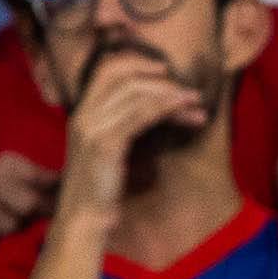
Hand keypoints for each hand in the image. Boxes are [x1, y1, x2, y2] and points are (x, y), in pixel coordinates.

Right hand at [58, 47, 203, 215]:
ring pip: (134, 92)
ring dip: (172, 94)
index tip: (165, 71)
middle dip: (159, 77)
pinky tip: (187, 114)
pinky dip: (167, 108)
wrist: (84, 218)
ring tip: (196, 103)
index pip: (105, 69)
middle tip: (188, 91)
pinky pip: (140, 115)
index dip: (136, 61)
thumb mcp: (110, 148)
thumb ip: (124, 124)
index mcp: (81, 113)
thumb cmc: (102, 187)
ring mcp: (91, 128)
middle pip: (121, 74)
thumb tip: (155, 105)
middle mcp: (82, 115)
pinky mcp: (105, 144)